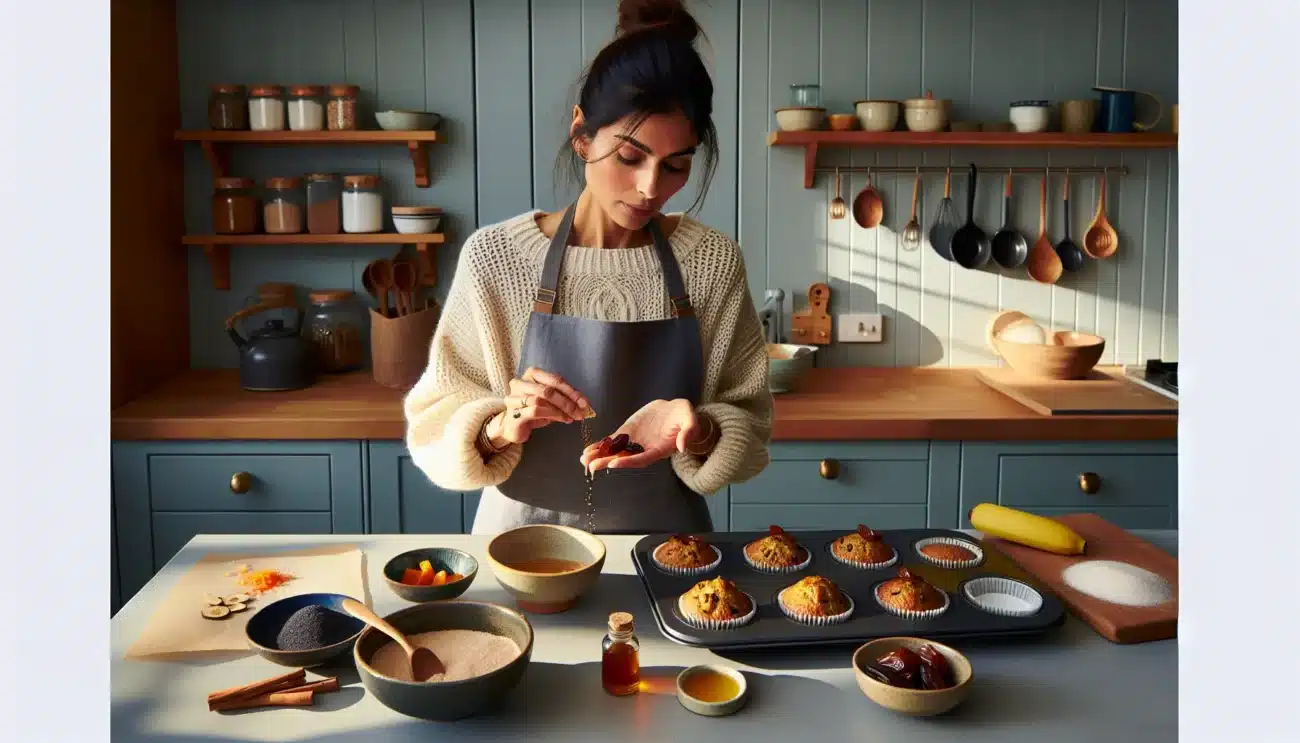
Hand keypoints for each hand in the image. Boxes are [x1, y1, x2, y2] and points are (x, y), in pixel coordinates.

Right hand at [486, 367, 591, 446]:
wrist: (513, 426)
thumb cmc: (533, 410)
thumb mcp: (551, 402)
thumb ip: (565, 398)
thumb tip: (584, 403)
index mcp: (532, 374)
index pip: (555, 379)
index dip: (571, 391)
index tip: (584, 402)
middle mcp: (521, 382)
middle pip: (548, 389)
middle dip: (567, 402)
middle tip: (579, 412)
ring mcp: (515, 397)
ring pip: (541, 400)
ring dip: (560, 410)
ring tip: (570, 417)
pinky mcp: (514, 413)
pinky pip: (535, 411)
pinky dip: (552, 415)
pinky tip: (561, 420)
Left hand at [580, 398, 704, 472]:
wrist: (674, 410)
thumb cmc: (684, 416)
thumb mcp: (690, 420)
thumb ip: (688, 431)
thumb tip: (683, 446)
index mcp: (659, 449)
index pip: (642, 458)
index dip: (628, 461)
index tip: (613, 463)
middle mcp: (644, 449)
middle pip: (624, 458)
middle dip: (607, 462)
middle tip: (590, 466)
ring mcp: (634, 442)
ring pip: (615, 452)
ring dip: (599, 456)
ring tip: (583, 460)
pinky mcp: (627, 434)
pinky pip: (612, 442)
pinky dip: (600, 446)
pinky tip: (587, 451)